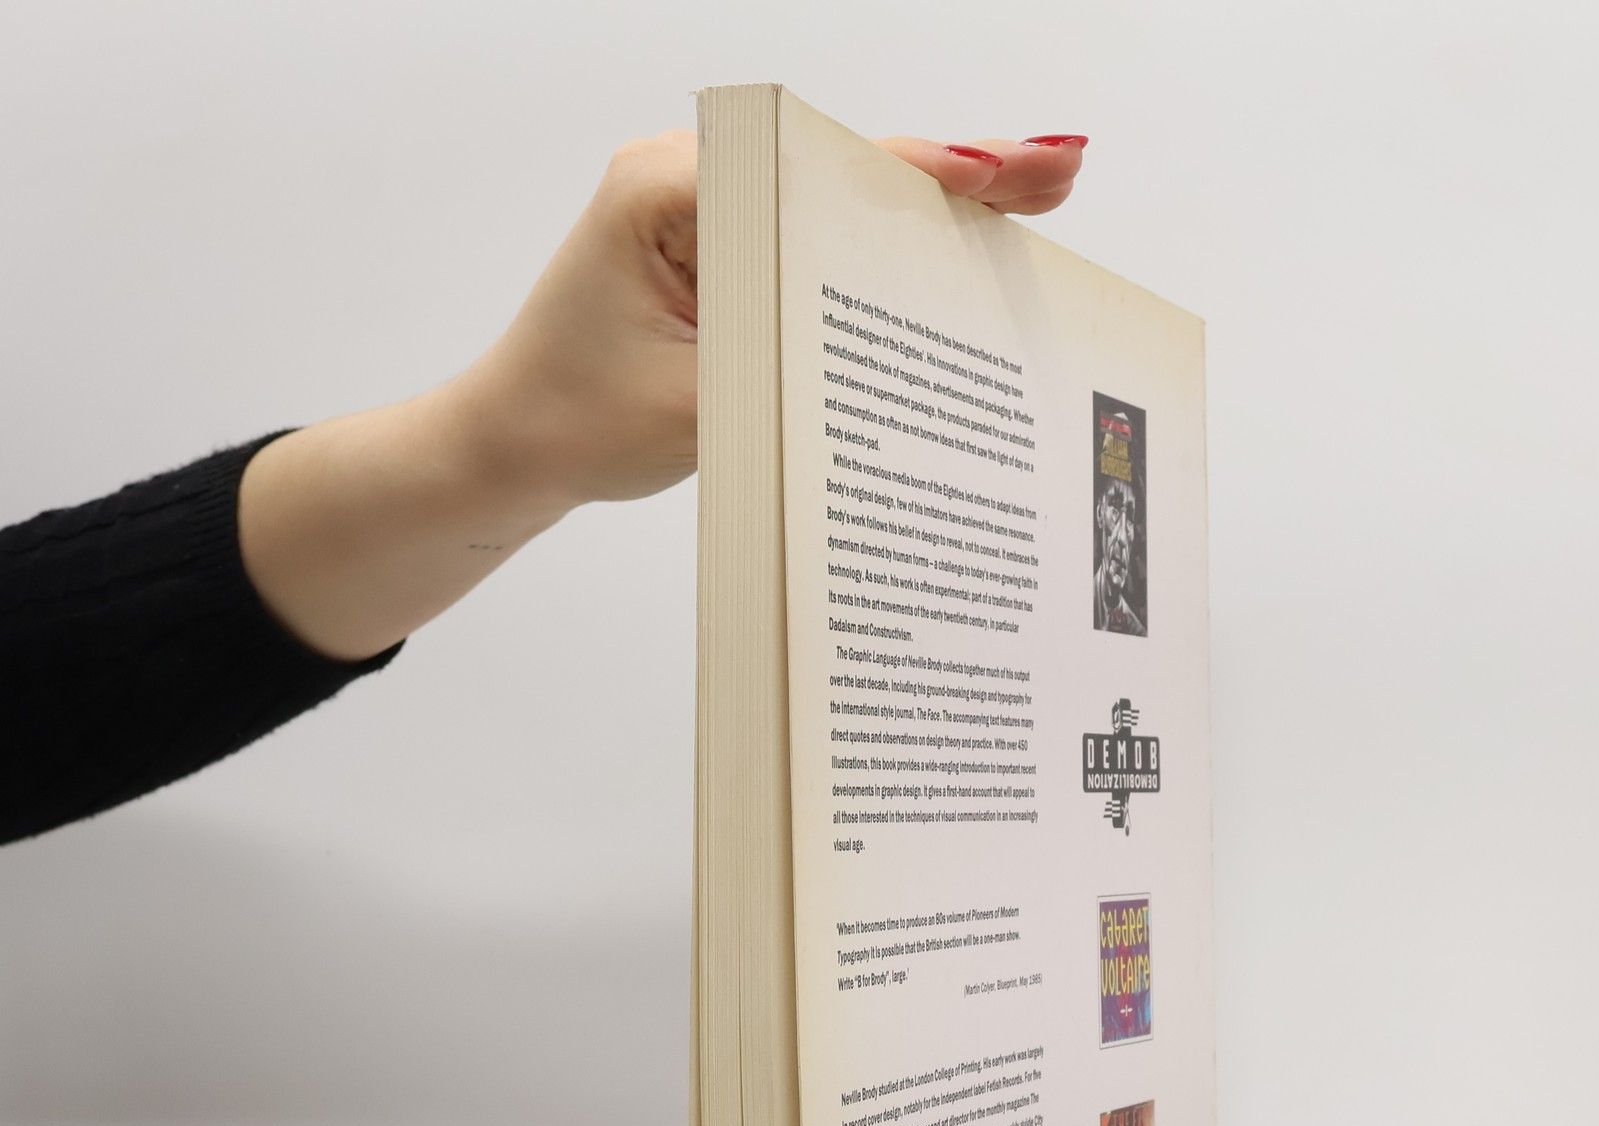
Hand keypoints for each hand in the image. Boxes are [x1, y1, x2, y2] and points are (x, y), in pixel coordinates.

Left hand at [446, 131, 1089, 513]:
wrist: (507, 447)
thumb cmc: (575, 421)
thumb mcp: (696, 405)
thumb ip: (793, 368)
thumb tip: (906, 354)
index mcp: (668, 189)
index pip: (819, 172)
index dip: (923, 175)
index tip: (1006, 172)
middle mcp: (689, 179)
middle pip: (844, 171)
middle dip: (954, 177)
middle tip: (1056, 172)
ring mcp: (705, 211)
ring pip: (837, 203)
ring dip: (928, 211)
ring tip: (1031, 202)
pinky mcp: (719, 252)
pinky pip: (813, 240)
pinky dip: (883, 250)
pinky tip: (957, 252)